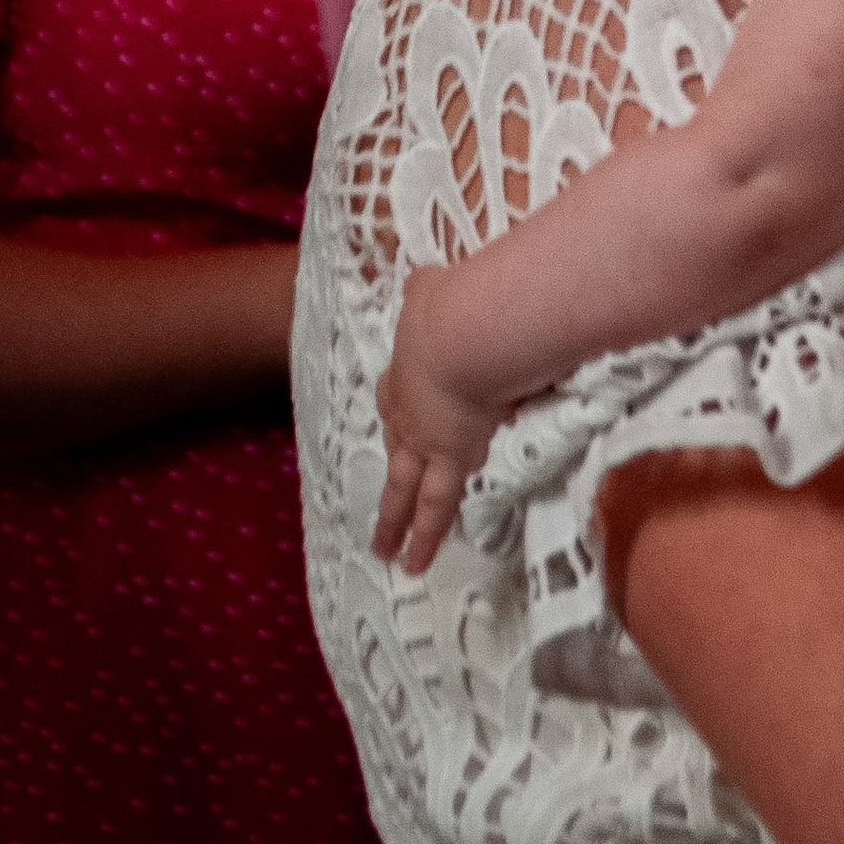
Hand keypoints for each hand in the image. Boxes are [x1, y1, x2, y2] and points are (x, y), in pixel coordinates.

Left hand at [371, 267, 496, 576]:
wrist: (460, 333)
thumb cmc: (455, 304)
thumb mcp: (435, 288)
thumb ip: (432, 288)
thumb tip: (430, 280)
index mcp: (405, 369)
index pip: (399, 395)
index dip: (403, 406)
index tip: (405, 413)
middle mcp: (407, 410)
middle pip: (396, 447)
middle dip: (390, 475)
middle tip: (382, 501)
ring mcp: (423, 439)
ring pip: (405, 488)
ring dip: (393, 519)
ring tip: (385, 550)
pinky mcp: (448, 460)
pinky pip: (435, 507)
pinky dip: (423, 536)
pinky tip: (413, 563)